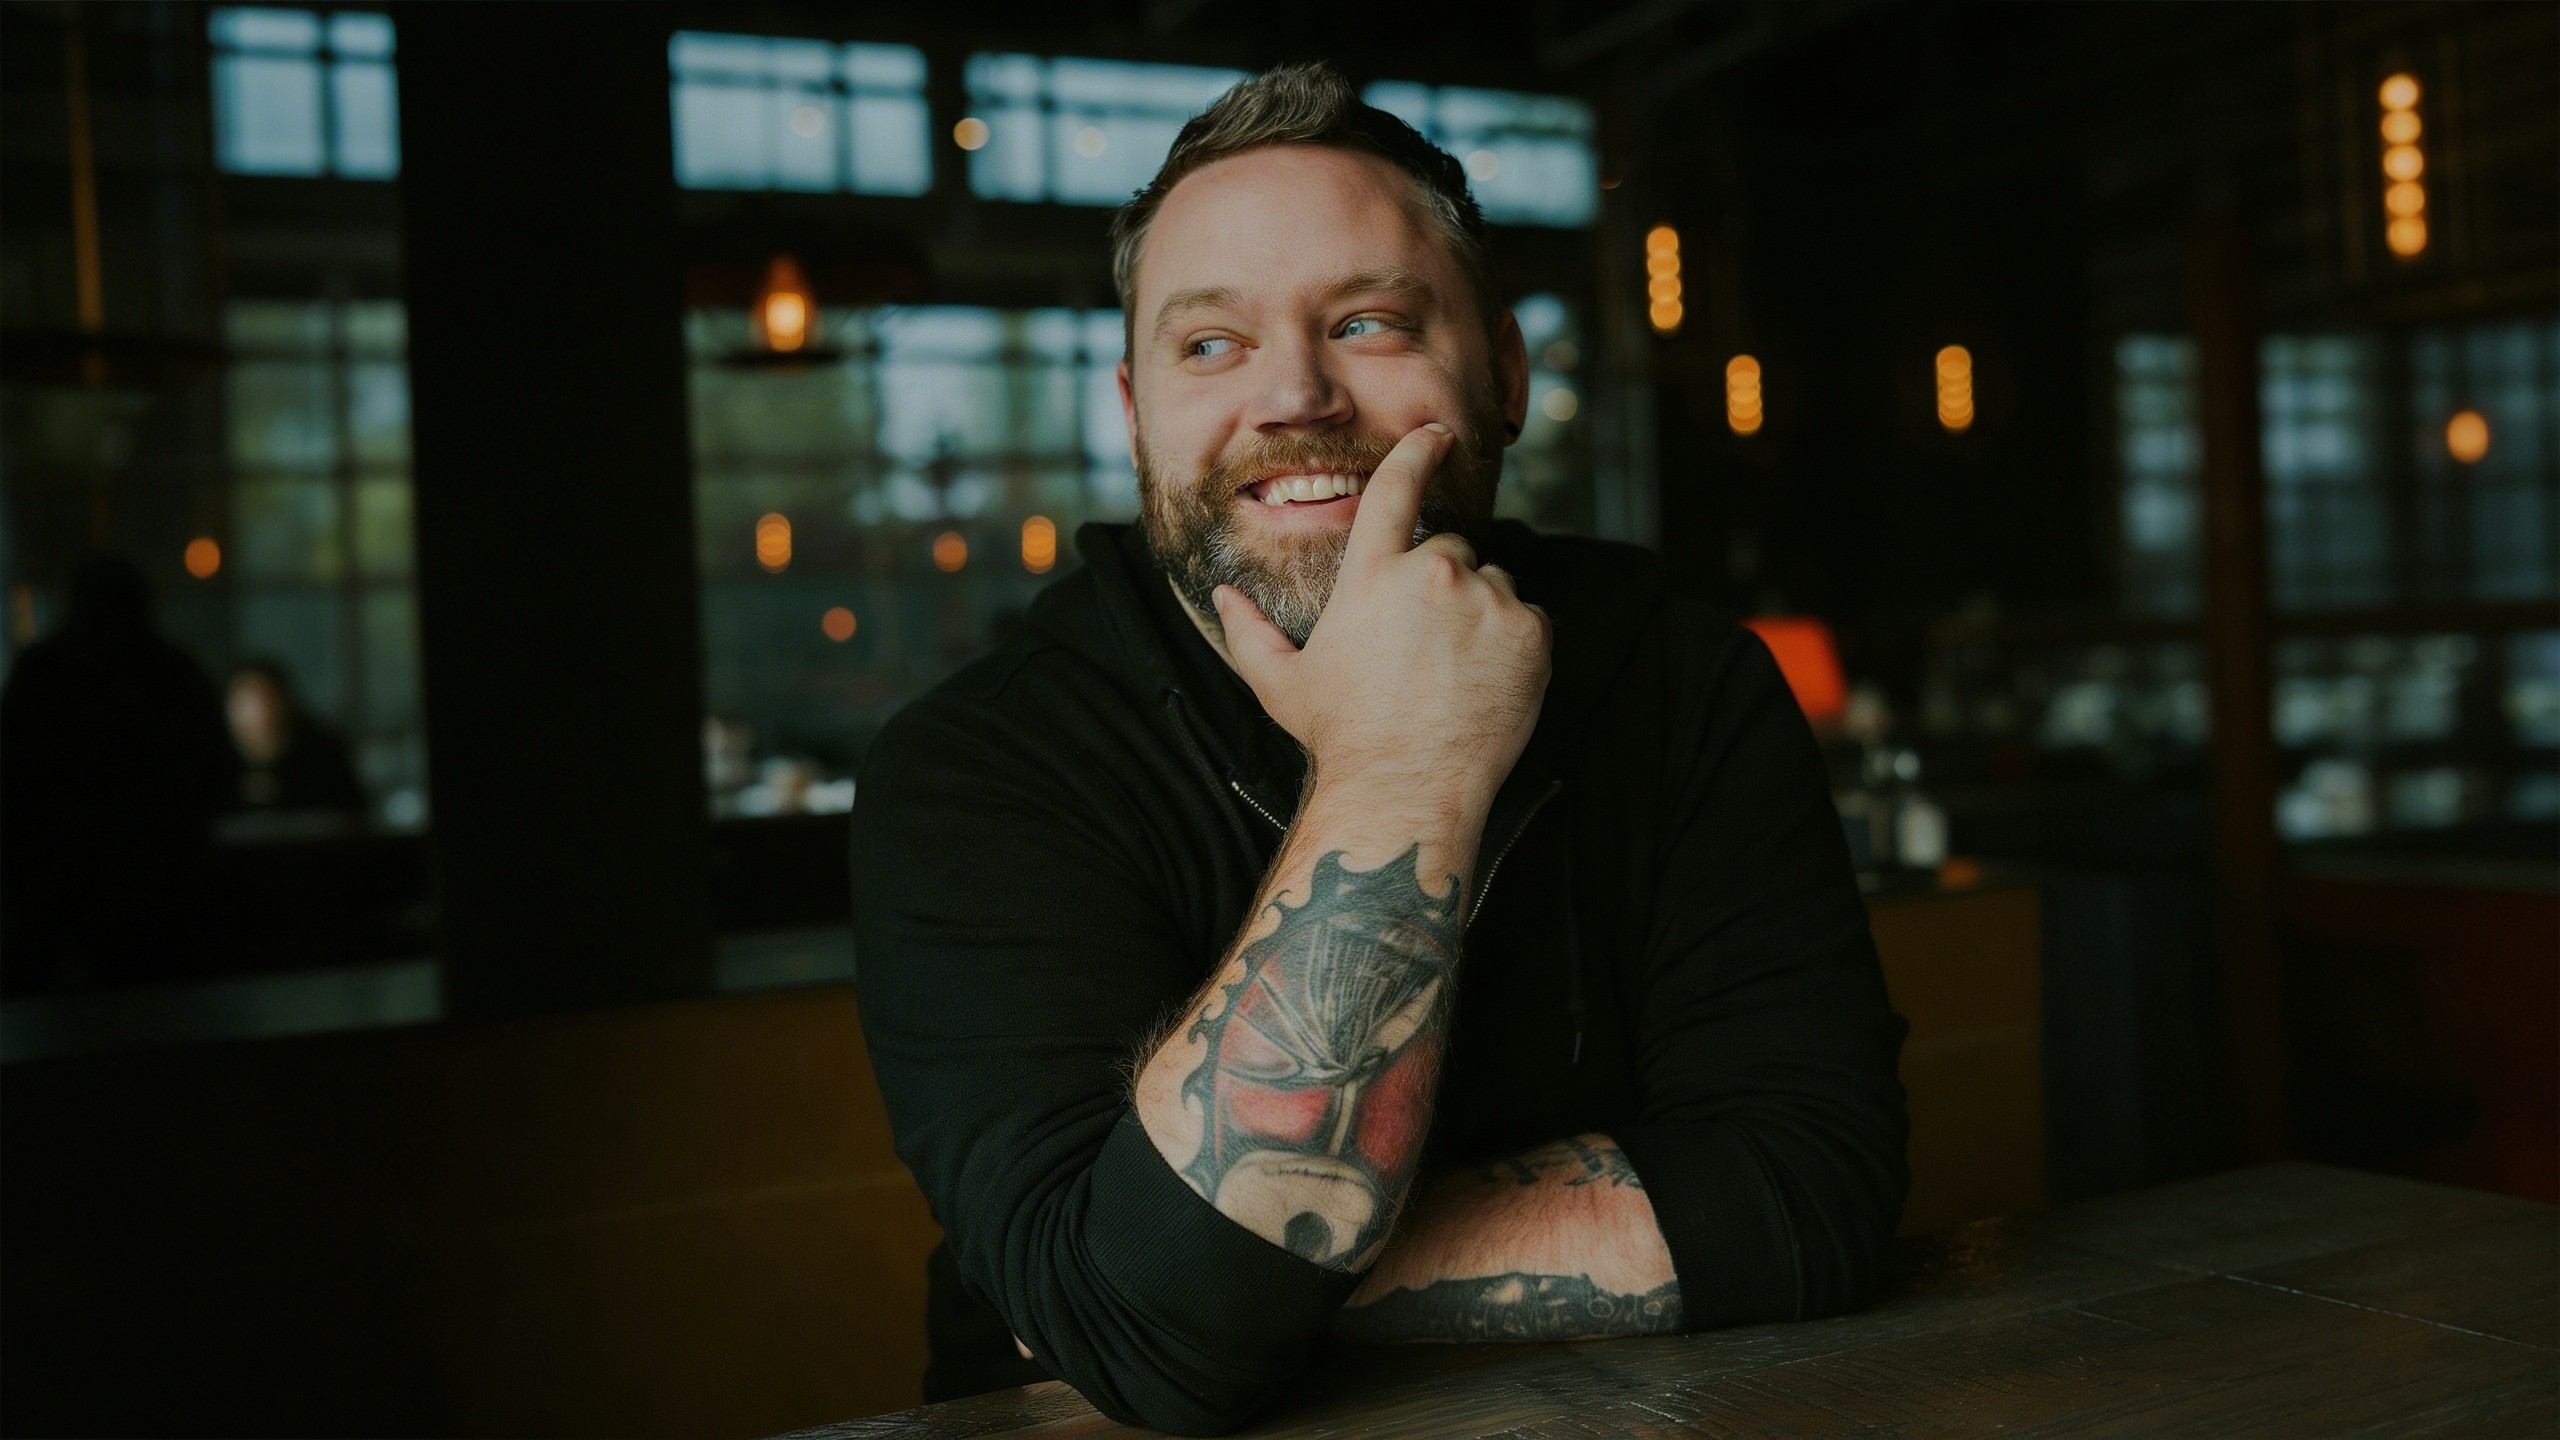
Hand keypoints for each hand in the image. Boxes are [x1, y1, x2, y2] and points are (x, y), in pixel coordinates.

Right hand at [1212, 423, 1550, 826]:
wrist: (1407, 789)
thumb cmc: (1342, 738)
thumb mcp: (1282, 684)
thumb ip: (1249, 632)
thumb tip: (1222, 594)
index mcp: (1372, 575)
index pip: (1397, 489)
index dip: (1417, 452)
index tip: (1437, 432)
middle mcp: (1431, 574)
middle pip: (1449, 551)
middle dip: (1440, 585)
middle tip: (1423, 646)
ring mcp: (1486, 601)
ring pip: (1491, 583)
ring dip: (1478, 612)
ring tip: (1453, 671)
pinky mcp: (1530, 632)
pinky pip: (1527, 618)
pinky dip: (1513, 642)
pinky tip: (1484, 682)